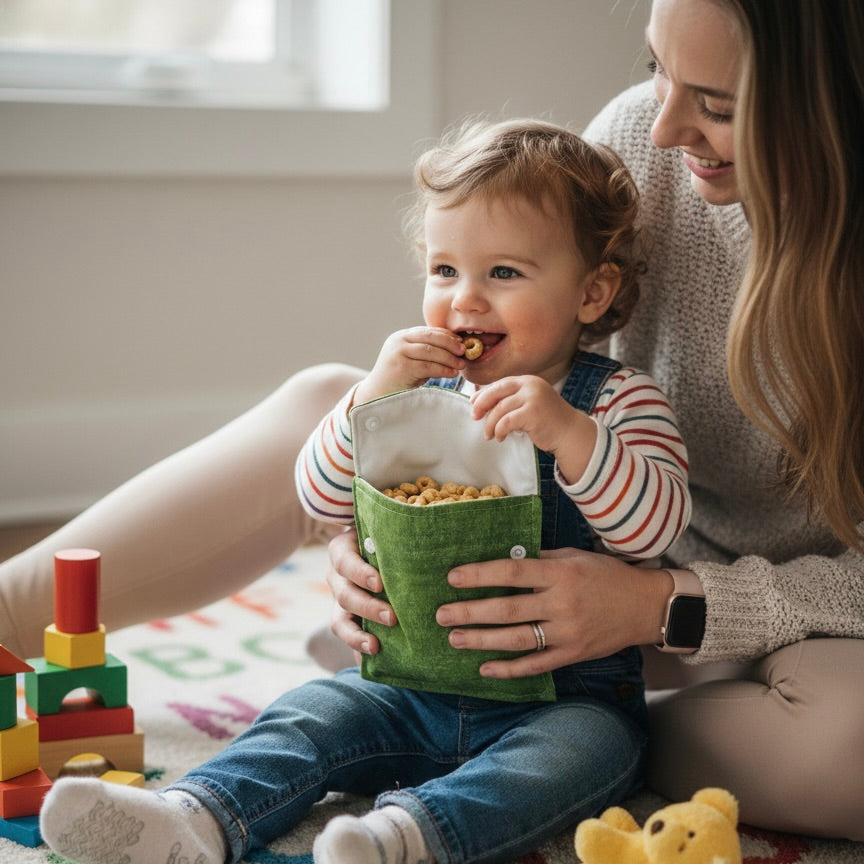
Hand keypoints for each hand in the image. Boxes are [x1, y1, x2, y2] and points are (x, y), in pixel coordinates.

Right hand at [326, 528, 396, 654]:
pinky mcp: (346, 618)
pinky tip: (372, 657)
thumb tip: (422, 541)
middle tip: (392, 617)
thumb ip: (393, 540)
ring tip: (375, 647)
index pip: (345, 562)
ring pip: (339, 620)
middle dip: (367, 608)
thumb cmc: (385, 538)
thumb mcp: (384, 533)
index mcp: (342, 551)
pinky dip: (356, 648)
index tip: (380, 583)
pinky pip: (347, 637)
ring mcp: (340, 599)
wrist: (377, 548)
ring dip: (357, 635)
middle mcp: (337, 576)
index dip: (360, 573)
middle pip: (343, 595)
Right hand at [354, 327, 465, 403]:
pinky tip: (452, 373)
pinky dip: (442, 369)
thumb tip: (456, 350)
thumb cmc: (399, 381)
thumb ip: (428, 353)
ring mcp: (398, 353)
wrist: (375, 397)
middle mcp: (398, 341)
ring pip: (430, 350)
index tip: (462, 343)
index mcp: (402, 336)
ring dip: (449, 357)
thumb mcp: (413, 361)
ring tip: (461, 365)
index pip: (429, 331)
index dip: (447, 336)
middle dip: (450, 343)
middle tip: (464, 351)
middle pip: (430, 336)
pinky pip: (427, 366)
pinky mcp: (401, 367)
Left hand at [435, 549, 672, 678]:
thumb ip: (540, 559)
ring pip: (517, 639)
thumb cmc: (606, 576)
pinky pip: (536, 665)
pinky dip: (509, 669)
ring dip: (482, 640)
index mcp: (560, 573)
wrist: (645, 606)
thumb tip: (504, 558)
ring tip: (454, 639)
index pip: (512, 571)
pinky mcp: (572, 654)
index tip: (453, 577)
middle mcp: (561, 603)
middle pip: (507, 608)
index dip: (480, 575)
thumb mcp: (574, 557)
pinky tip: (485, 668)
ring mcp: (567, 632)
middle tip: (441, 615)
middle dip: (470, 612)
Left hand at [470, 376, 596, 481]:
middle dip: (482, 404)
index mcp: (528, 381)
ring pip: (500, 409)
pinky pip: (506, 422)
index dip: (484, 394)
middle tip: (475, 417)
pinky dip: (499, 431)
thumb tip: (479, 403)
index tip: (474, 404)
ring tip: (489, 435)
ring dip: (490, 424)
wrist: (569, 433)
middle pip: (496, 391)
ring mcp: (532, 397)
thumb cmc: (546, 421)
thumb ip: (510, 401)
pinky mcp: (532, 412)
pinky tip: (500, 437)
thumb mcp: (528, 404)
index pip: (500, 384)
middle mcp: (530, 385)